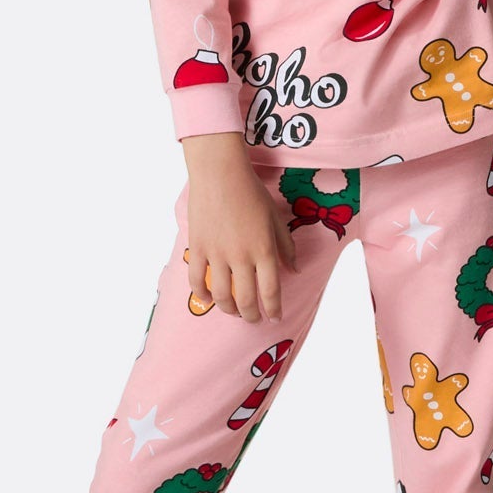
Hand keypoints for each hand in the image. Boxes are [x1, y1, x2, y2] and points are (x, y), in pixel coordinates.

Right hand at [180, 134, 300, 321]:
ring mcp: (217, 254)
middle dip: (252, 315)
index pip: (271, 291)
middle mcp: (241, 256)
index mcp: (264, 249)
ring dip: (229, 309)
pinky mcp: (197, 248)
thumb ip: (286, 247)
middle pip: (247, 299)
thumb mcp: (275, 218)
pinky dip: (202, 294)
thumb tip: (294, 271)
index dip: (274, 309)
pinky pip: (197, 280)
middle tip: (253, 319)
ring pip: (221, 295)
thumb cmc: (251, 192)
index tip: (276, 318)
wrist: (220, 173)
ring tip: (234, 311)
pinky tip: (209, 298)